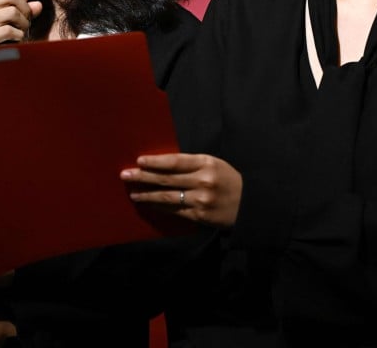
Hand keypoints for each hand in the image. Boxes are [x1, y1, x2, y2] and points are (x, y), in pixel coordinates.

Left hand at [121, 153, 242, 227]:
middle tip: (125, 175)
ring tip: (132, 192)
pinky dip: (159, 206)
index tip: (139, 161)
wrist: (250, 204)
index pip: (175, 161)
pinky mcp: (199, 216)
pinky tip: (149, 203)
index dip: (155, 161)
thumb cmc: (229, 180)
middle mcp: (203, 181)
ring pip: (167, 196)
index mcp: (206, 163)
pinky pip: (174, 210)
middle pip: (167, 178)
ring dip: (147, 194)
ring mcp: (201, 200)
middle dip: (143, 177)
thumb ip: (192, 164)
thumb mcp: (214, 165)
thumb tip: (161, 165)